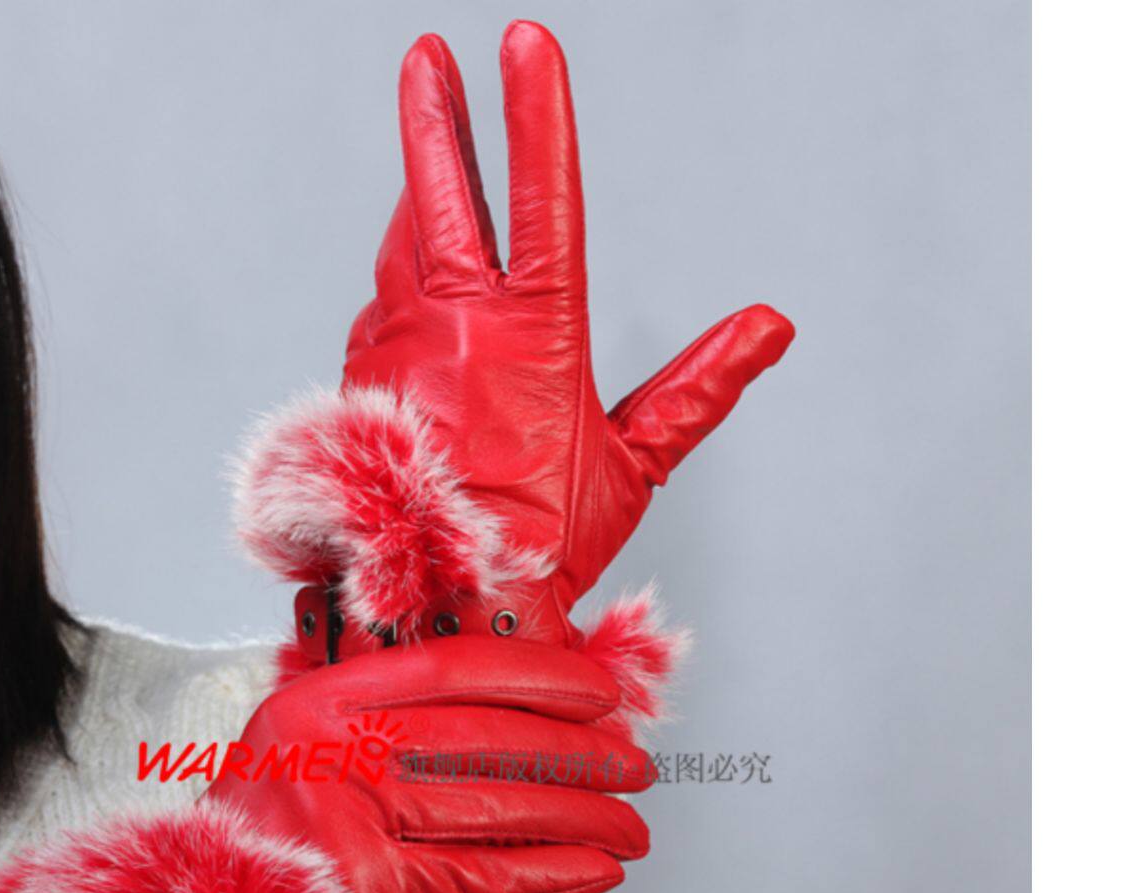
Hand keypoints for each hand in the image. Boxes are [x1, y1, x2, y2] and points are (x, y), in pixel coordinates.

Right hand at [204, 636, 652, 892]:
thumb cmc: (277, 815)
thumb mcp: (312, 733)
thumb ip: (391, 709)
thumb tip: (516, 702)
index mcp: (329, 695)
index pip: (454, 668)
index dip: (538, 674)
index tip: (601, 692)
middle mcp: (339, 747)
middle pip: (488, 739)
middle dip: (580, 753)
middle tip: (638, 766)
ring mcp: (352, 817)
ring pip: (497, 809)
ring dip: (581, 819)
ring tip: (633, 827)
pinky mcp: (371, 888)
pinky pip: (483, 878)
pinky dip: (548, 876)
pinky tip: (596, 872)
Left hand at [341, 21, 794, 644]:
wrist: (442, 598)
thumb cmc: (541, 542)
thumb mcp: (635, 463)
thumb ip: (699, 388)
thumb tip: (767, 329)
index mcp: (536, 333)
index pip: (543, 197)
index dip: (536, 113)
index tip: (525, 45)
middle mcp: (459, 322)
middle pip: (443, 192)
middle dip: (438, 115)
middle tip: (427, 60)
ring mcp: (401, 343)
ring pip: (406, 247)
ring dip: (421, 203)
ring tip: (430, 165)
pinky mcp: (365, 372)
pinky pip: (384, 306)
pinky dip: (403, 288)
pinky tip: (418, 295)